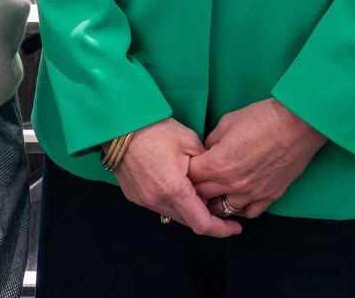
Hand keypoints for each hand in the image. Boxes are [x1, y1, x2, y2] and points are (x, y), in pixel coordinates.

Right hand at [114, 118, 242, 237]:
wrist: (120, 124)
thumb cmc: (155, 129)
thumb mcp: (189, 141)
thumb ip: (206, 165)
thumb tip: (213, 177)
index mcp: (175, 190)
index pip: (202, 224)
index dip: (222, 230)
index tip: (235, 227)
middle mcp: (157, 201)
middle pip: (188, 221)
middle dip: (206, 217)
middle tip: (218, 205)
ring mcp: (143, 200)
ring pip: (172, 214)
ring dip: (187, 209)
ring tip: (197, 194)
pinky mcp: (133, 196)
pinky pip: (158, 206)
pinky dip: (171, 202)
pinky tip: (175, 187)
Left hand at [186, 98, 328, 219]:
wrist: (298, 124)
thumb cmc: (263, 118)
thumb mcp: (228, 122)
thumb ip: (212, 141)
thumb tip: (206, 151)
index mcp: (218, 164)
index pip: (189, 177)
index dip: (184, 171)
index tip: (186, 166)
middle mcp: (232, 184)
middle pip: (202, 197)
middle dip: (195, 189)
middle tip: (195, 181)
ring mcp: (252, 193)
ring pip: (223, 210)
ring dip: (215, 202)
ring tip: (214, 192)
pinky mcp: (269, 196)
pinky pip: (248, 213)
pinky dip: (240, 208)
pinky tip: (238, 198)